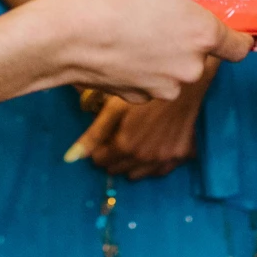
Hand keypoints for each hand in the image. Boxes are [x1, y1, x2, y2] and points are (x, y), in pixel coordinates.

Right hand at [19, 0, 252, 101]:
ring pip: (176, 68)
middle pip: (204, 53)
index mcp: (203, 35)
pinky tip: (120, 42)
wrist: (60, 37)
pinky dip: (142, 63)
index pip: (241, 46)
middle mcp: (190, 69)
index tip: (218, 16)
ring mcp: (162, 88)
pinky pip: (150, 78)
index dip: (235, 30)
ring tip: (135, 23)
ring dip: (165, 50)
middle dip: (189, 33)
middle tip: (162, 8)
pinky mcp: (136, 97)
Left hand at [69, 76, 211, 177]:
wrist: (185, 82)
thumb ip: (93, 135)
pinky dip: (153, 163)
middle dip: (114, 155)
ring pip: (138, 174)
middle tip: (120, 134)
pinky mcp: (182, 156)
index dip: (99, 147)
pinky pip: (160, 171)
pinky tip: (153, 146)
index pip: (100, 161)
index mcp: (125, 146)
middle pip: (117, 169)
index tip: (105, 134)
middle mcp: (145, 158)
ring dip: (132, 162)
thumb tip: (71, 158)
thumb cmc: (146, 90)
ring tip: (136, 139)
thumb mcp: (115, 107)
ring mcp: (165, 159)